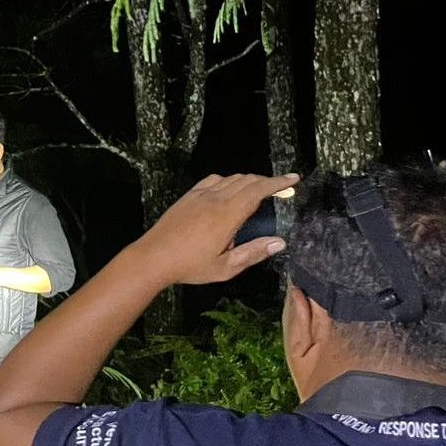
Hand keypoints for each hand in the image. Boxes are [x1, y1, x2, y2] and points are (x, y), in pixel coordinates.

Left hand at [138, 173, 298, 284]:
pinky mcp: (188, 197)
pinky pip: (212, 181)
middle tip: (280, 188)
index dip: (278, 182)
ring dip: (248, 180)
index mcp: (227, 214)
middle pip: (246, 180)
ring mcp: (199, 195)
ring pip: (230, 179)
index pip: (258, 190)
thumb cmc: (189, 266)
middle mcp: (215, 199)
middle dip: (267, 181)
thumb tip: (279, 242)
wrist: (152, 258)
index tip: (293, 178)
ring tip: (258, 191)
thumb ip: (253, 253)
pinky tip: (228, 190)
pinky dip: (227, 181)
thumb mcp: (225, 267)